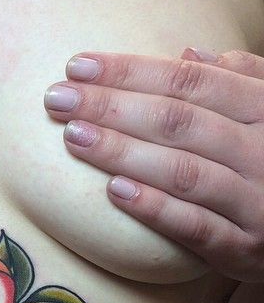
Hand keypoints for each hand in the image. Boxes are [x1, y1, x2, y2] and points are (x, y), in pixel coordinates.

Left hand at [43, 48, 263, 282]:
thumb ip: (237, 84)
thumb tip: (189, 55)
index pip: (189, 82)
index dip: (131, 72)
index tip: (78, 68)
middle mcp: (262, 152)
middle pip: (178, 122)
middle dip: (112, 106)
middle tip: (58, 100)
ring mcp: (255, 202)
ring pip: (183, 171)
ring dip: (123, 152)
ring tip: (74, 137)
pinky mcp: (243, 248)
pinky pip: (195, 227)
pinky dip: (156, 209)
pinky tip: (113, 191)